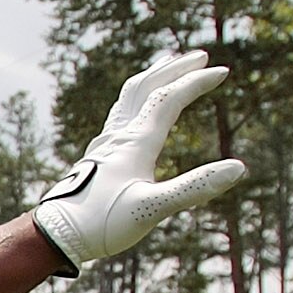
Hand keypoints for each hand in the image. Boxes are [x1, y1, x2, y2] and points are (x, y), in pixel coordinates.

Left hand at [30, 50, 246, 276]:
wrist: (54, 236)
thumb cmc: (101, 225)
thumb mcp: (153, 208)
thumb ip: (195, 187)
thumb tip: (238, 168)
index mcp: (136, 143)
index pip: (169, 98)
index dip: (195, 82)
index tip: (222, 71)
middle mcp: (118, 136)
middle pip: (146, 87)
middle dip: (174, 68)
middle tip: (200, 56)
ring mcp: (104, 145)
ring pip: (128, 97)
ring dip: (152, 77)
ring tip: (168, 67)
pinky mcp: (96, 157)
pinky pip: (118, 115)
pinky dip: (134, 99)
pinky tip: (136, 110)